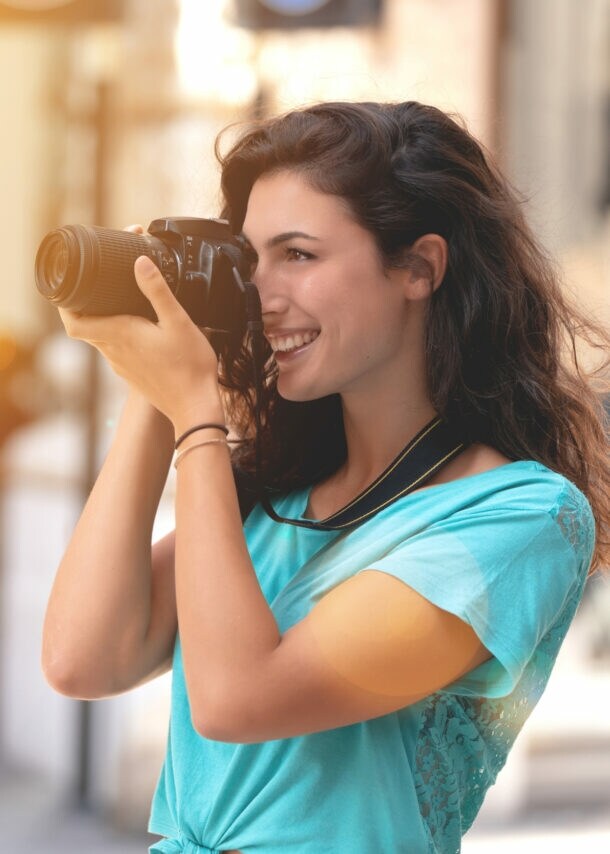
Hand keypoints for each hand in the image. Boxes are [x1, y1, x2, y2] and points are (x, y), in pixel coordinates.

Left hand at [59, 244, 222, 431]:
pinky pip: (116, 350)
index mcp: (119, 335)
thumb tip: (140, 263)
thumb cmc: (189, 367)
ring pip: (101, 338)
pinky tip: (139, 327)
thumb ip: (158, 291)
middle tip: (97, 283)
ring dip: (104, 319)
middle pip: (85, 327)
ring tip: (120, 300)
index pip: (73, 323)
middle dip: (85, 304)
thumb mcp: (178, 322)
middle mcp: (115, 352)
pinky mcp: (134, 374)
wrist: (196, 408)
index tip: (70, 286)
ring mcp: (123, 366)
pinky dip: (118, 334)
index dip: (64, 304)